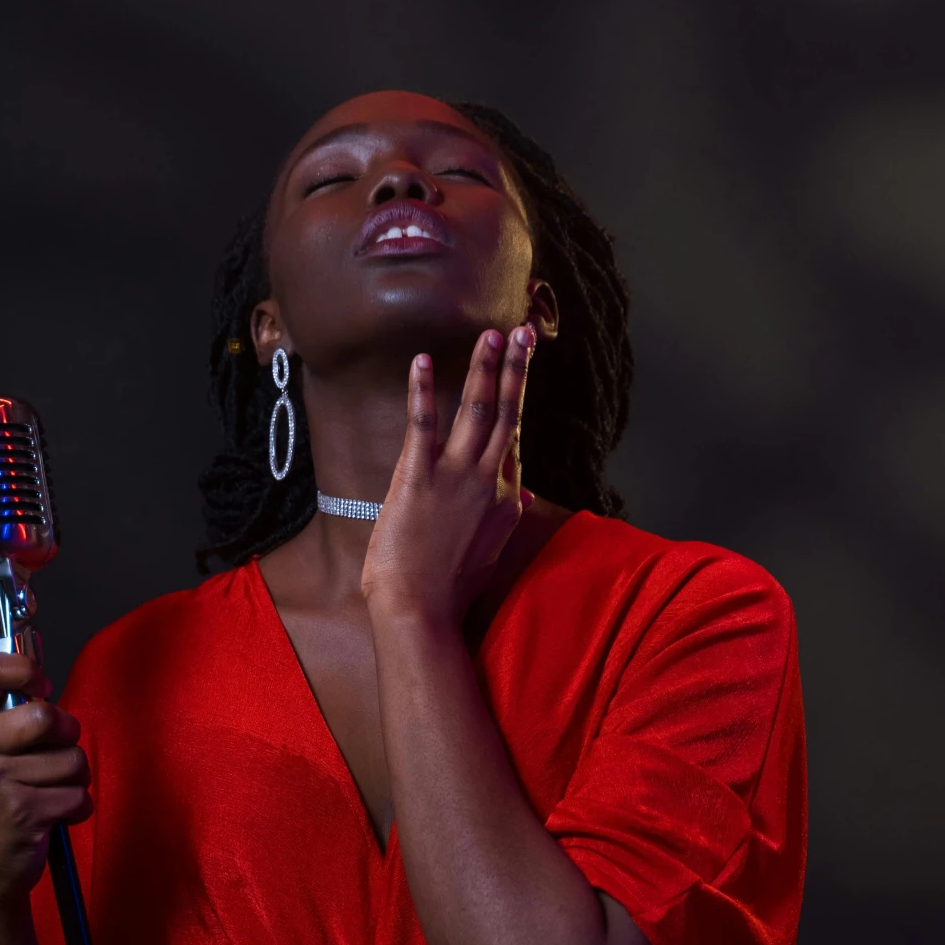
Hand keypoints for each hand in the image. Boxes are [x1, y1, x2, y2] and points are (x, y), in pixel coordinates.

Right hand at [0, 651, 91, 923]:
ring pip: (72, 759)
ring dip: (74, 779)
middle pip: (45, 716)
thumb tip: (43, 678)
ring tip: (49, 793)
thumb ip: (10, 715)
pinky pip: (77, 794)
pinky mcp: (21, 811)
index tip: (40, 687)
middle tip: (56, 756)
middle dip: (67, 736)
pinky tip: (54, 817)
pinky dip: (77, 808)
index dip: (23, 668)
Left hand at [361, 326, 534, 628]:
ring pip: (479, 411)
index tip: (520, 365)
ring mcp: (457, 477)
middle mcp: (489, 481)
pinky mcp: (420, 477)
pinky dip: (424, 390)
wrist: (421, 611)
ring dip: (486, 369)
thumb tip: (524, 493)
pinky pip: (423, 424)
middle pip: (508, 414)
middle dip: (517, 369)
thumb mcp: (489, 552)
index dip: (517, 399)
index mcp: (504, 499)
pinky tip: (422, 361)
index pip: (511, 440)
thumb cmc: (448, 589)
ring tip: (492, 335)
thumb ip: (506, 517)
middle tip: (523, 332)